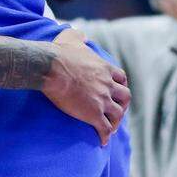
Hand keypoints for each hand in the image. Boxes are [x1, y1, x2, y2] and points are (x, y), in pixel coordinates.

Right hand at [43, 29, 129, 144]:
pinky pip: (104, 129)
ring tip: (110, 129)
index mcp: (104, 68)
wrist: (51, 68)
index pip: (121, 78)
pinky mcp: (93, 114)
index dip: (120, 86)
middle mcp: (107, 84)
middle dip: (122, 105)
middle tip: (116, 112)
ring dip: (115, 122)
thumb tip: (81, 35)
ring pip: (117, 114)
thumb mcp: (71, 38)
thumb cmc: (59, 53)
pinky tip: (101, 142)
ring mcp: (102, 100)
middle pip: (125, 97)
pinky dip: (105, 136)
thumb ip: (78, 36)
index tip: (117, 91)